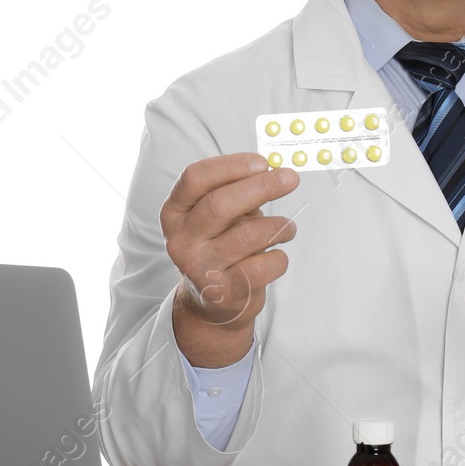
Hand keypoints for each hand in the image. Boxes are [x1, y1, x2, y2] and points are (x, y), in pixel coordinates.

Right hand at [162, 153, 299, 366]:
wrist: (212, 303)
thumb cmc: (219, 247)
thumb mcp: (216, 217)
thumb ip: (235, 193)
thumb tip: (273, 173)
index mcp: (174, 212)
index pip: (196, 178)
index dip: (231, 165)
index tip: (262, 162)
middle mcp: (181, 240)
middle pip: (220, 204)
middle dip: (262, 187)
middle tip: (290, 179)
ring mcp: (199, 268)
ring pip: (248, 235)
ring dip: (278, 226)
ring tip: (287, 227)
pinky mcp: (223, 293)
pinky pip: (263, 265)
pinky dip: (279, 257)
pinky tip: (277, 254)